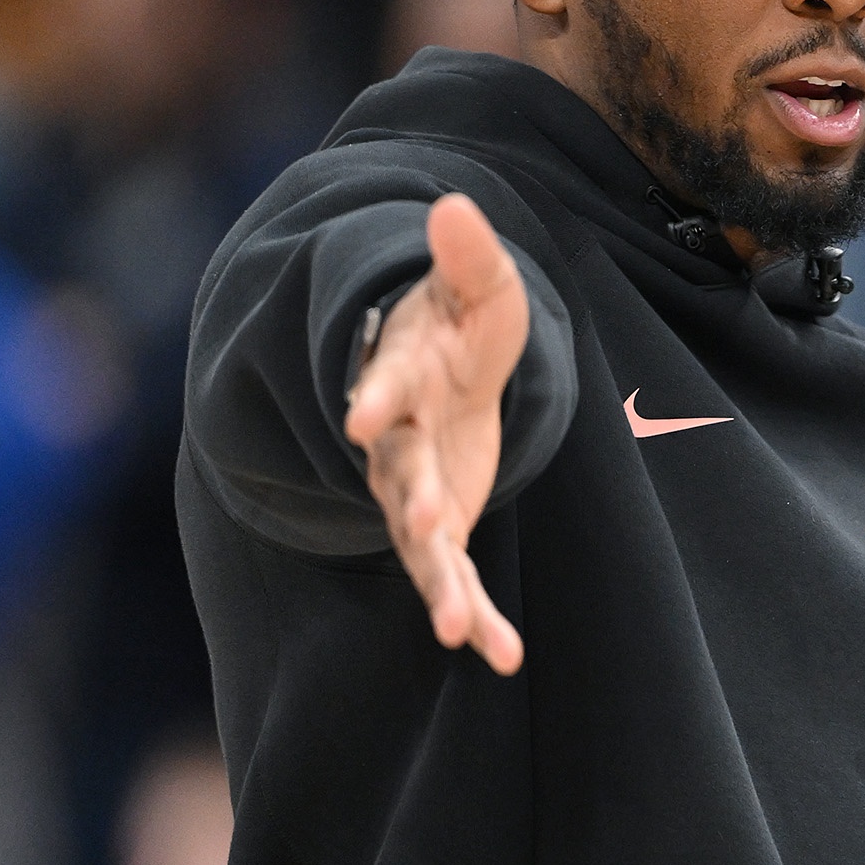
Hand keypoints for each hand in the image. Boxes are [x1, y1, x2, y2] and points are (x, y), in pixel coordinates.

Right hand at [343, 194, 528, 673]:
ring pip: (420, 543)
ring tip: (455, 628)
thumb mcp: (478, 290)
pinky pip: (455, 579)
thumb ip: (467, 259)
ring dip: (440, 584)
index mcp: (401, 378)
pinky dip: (478, 618)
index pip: (382, 384)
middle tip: (418, 524)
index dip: (373, 396)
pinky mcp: (440, 528)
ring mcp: (413, 491)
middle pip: (395, 473)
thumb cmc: (457, 326)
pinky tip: (503, 657)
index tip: (360, 412)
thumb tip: (455, 206)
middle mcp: (396, 443)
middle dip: (406, 498)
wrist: (444, 372)